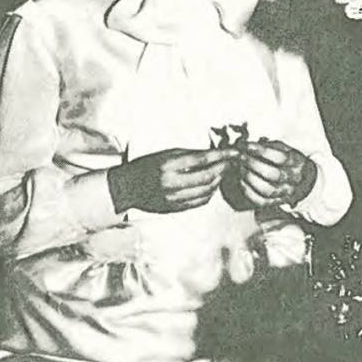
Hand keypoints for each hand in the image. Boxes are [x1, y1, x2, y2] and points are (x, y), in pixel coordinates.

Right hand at [108, 147, 236, 213]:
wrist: (127, 188)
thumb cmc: (146, 166)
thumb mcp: (165, 154)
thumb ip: (189, 155)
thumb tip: (214, 153)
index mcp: (168, 165)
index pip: (202, 159)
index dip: (222, 156)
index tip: (234, 153)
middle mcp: (171, 183)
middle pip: (208, 177)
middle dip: (224, 169)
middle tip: (231, 163)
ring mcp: (173, 198)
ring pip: (207, 191)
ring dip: (218, 182)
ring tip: (222, 173)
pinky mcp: (175, 208)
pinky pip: (200, 202)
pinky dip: (210, 194)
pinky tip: (211, 186)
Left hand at [236, 139, 316, 208]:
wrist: (299, 180)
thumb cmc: (286, 161)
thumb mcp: (282, 149)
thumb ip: (266, 146)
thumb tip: (245, 146)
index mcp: (298, 163)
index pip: (281, 158)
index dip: (262, 152)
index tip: (247, 146)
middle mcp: (295, 180)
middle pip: (274, 175)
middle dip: (253, 164)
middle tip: (241, 157)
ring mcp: (286, 193)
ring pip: (267, 190)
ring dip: (249, 177)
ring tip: (240, 167)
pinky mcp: (276, 203)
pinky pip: (260, 201)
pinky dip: (248, 191)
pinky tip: (242, 180)